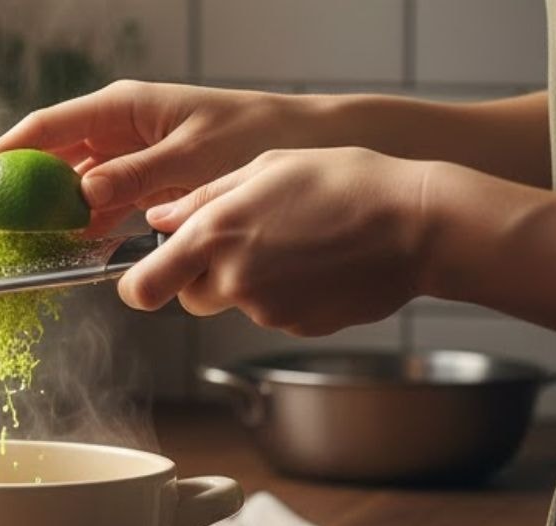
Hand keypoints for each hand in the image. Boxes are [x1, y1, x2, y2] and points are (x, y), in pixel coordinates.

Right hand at [0, 81, 318, 233]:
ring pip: (69, 186)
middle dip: (11, 189)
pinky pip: (98, 205)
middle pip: (47, 158)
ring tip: (14, 244)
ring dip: (44, 214)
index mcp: (122, 107)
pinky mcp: (143, 182)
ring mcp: (128, 155)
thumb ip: (136, 176)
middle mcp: (118, 128)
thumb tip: (82, 195)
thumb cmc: (255, 137)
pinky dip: (80, 227)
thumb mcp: (194, 157)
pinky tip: (66, 249)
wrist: (302, 143)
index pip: (44, 129)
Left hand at [119, 147, 433, 335]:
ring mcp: (266, 309)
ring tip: (296, 242)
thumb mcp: (266, 167)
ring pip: (236, 302)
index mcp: (215, 235)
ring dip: (250, 281)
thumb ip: (202, 198)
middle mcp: (233, 279)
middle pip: (190, 296)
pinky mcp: (298, 327)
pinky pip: (275, 312)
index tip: (143, 277)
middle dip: (205, 276)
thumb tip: (157, 219)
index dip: (137, 285)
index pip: (142, 287)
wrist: (419, 224)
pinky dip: (287, 293)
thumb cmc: (346, 182)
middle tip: (248, 239)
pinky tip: (319, 262)